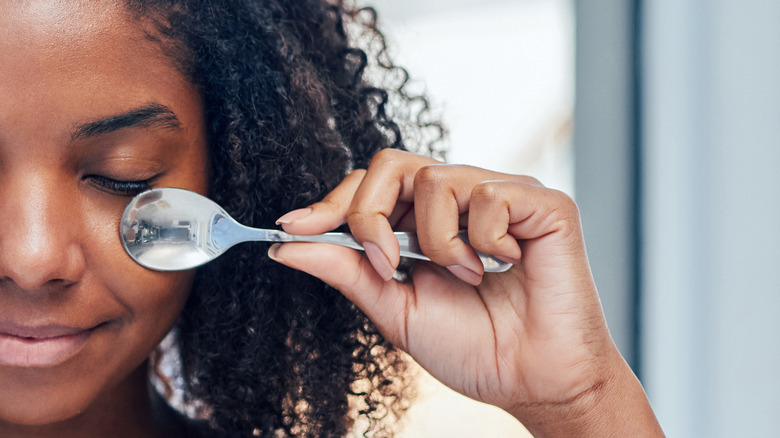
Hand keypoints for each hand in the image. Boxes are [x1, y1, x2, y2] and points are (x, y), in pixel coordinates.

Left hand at [269, 149, 661, 435]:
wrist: (533, 381)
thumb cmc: (473, 347)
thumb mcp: (394, 308)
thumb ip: (346, 270)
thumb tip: (285, 244)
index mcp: (427, 220)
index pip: (371, 183)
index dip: (332, 202)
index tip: (293, 227)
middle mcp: (462, 198)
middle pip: (392, 163)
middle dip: (373, 215)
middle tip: (389, 265)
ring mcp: (502, 194)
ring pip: (435, 179)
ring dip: (437, 242)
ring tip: (466, 277)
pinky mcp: (542, 203)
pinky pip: (489, 195)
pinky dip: (485, 240)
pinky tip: (504, 265)